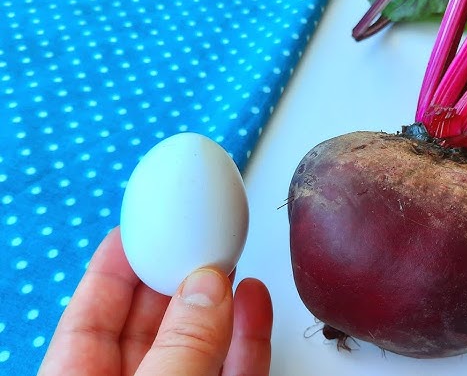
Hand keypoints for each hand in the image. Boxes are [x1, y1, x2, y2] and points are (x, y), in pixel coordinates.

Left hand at [38, 227, 272, 374]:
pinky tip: (254, 301)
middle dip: (176, 274)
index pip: (90, 318)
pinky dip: (249, 335)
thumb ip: (180, 347)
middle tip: (198, 234)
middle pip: (150, 322)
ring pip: (200, 344)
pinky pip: (235, 368)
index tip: (137, 226)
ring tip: (232, 259)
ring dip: (220, 300)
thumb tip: (207, 286)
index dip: (114, 268)